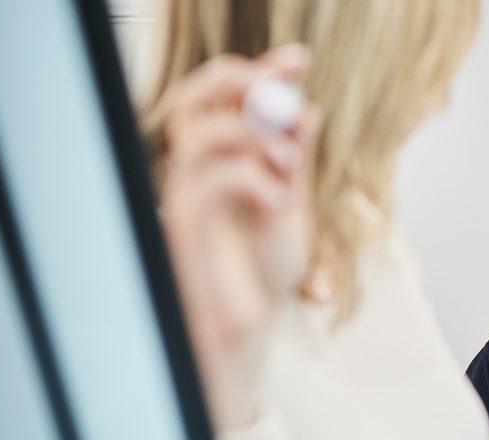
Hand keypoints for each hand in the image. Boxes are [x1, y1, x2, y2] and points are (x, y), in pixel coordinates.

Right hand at [159, 44, 319, 428]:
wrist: (246, 331)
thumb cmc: (261, 274)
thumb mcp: (291, 207)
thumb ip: (295, 162)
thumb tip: (306, 109)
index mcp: (219, 163)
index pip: (224, 99)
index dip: (259, 71)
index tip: (300, 60)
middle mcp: (194, 171)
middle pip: (193, 98)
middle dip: (241, 81)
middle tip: (283, 87)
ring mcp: (184, 196)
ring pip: (196, 132)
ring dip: (250, 134)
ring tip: (289, 163)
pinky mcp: (182, 224)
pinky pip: (206, 179)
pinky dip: (249, 177)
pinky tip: (277, 200)